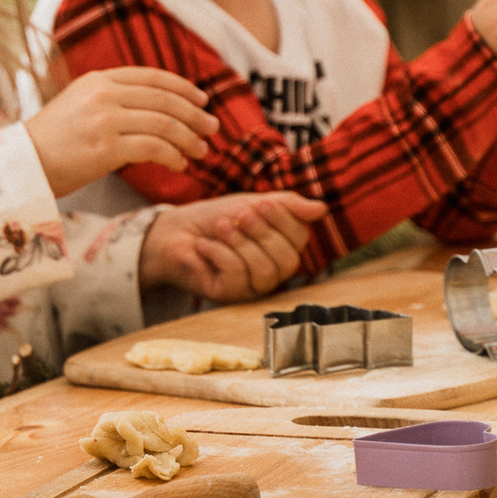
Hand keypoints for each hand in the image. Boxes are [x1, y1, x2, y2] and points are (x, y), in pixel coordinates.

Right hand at [23, 67, 217, 196]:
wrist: (21, 163)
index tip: (202, 100)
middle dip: (194, 114)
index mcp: (98, 79)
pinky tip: (181, 165)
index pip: (152, 77)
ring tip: (201, 151)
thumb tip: (152, 110)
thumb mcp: (78, 105)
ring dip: (189, 138)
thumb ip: (110, 100)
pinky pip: (154, 148)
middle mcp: (103, 94)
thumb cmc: (51, 141)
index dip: (183, 88)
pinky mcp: (106, 147)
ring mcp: (105, 119)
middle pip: (164, 99)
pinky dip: (174, 156)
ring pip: (164, 124)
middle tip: (212, 128)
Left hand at [137, 192, 326, 299]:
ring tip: (221, 228)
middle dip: (261, 232)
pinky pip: (237, 277)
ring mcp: (251, 286)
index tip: (260, 202)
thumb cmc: (216, 218)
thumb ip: (287, 206)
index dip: (282, 219)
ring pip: (264, 271)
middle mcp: (272, 271)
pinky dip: (219, 254)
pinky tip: (205, 245)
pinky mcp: (228, 295)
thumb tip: (321, 209)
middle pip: (286, 259)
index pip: (299, 238)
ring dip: (239, 243)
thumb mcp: (252, 204)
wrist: (175, 231)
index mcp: (282, 247)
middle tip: (238, 215)